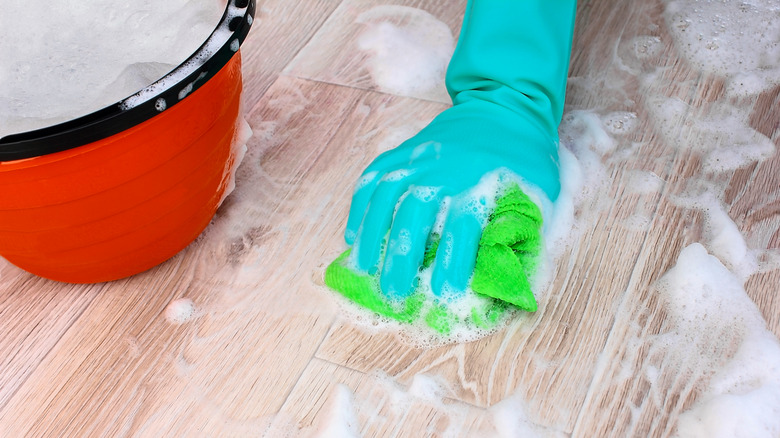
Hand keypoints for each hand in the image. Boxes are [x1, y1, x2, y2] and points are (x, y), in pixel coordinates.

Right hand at [345, 99, 559, 299]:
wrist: (505, 102)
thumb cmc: (525, 157)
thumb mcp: (541, 192)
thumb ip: (524, 230)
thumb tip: (508, 275)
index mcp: (481, 181)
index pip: (463, 227)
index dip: (453, 262)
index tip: (443, 294)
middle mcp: (444, 169)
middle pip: (414, 215)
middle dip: (401, 257)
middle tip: (394, 294)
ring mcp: (418, 157)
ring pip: (386, 195)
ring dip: (372, 234)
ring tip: (364, 269)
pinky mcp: (403, 150)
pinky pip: (373, 176)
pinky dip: (360, 206)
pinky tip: (353, 235)